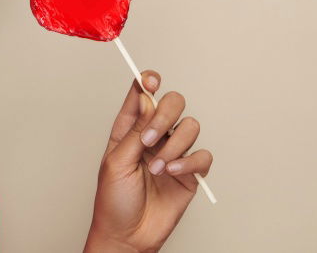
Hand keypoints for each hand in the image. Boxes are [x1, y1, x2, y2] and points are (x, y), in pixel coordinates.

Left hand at [83, 69, 213, 252]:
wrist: (128, 235)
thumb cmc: (114, 200)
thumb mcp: (116, 162)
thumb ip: (134, 130)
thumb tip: (145, 98)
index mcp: (129, 129)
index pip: (142, 95)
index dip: (148, 82)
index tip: (151, 80)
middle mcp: (153, 136)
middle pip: (172, 104)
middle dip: (164, 115)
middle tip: (149, 139)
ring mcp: (173, 153)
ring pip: (190, 127)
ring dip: (174, 145)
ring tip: (157, 168)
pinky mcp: (190, 173)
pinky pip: (202, 156)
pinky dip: (189, 161)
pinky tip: (171, 172)